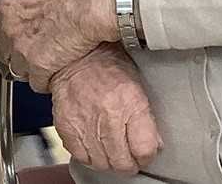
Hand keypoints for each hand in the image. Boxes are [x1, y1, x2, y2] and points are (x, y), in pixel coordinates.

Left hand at [0, 0, 115, 91]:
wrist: (94, 5)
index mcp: (9, 8)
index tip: (7, 39)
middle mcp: (10, 31)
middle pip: (1, 55)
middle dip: (13, 56)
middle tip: (29, 53)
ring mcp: (23, 52)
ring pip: (16, 71)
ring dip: (28, 70)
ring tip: (43, 64)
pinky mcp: (40, 68)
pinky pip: (37, 83)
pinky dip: (45, 81)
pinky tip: (54, 74)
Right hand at [50, 45, 161, 174]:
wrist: (74, 56)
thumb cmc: (107, 66)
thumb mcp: (136, 85)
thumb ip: (146, 118)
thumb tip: (154, 145)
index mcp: (131, 102)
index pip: (144, 149)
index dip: (147, 156)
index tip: (145, 153)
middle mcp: (108, 115)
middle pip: (123, 163)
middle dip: (129, 163)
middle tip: (129, 155)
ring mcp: (85, 123)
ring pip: (102, 164)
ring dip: (109, 161)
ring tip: (111, 149)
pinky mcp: (67, 127)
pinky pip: (81, 157)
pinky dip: (89, 155)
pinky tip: (94, 144)